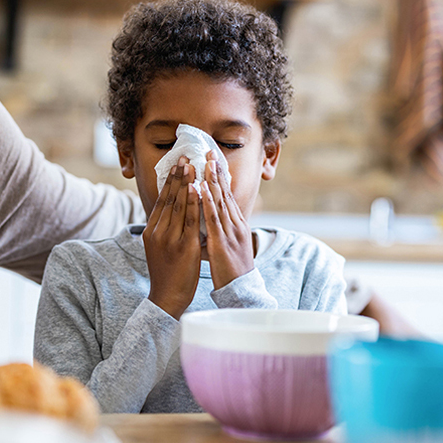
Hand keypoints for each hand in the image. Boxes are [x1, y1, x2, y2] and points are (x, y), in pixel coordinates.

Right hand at [143, 157, 202, 318]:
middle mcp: (158, 232)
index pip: (161, 201)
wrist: (166, 298)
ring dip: (186, 183)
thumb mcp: (159, 248)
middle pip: (168, 198)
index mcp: (151, 231)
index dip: (169, 181)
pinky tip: (198, 189)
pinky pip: (190, 220)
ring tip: (192, 165)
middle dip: (177, 176)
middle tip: (184, 156)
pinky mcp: (183, 246)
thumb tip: (172, 213)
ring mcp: (169, 239)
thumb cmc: (167, 274)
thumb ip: (164, 230)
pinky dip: (193, 203)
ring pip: (178, 205)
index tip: (177, 164)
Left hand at [201, 151, 254, 288]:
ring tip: (205, 163)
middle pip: (225, 194)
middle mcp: (235, 225)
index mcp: (236, 225)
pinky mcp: (222, 243)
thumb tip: (211, 220)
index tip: (213, 160)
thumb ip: (221, 230)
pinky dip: (207, 202)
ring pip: (220, 202)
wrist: (241, 291)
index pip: (227, 196)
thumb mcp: (229, 245)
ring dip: (212, 181)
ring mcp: (230, 233)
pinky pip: (213, 219)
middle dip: (217, 172)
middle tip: (209, 152)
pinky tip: (201, 189)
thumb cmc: (232, 270)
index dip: (220, 177)